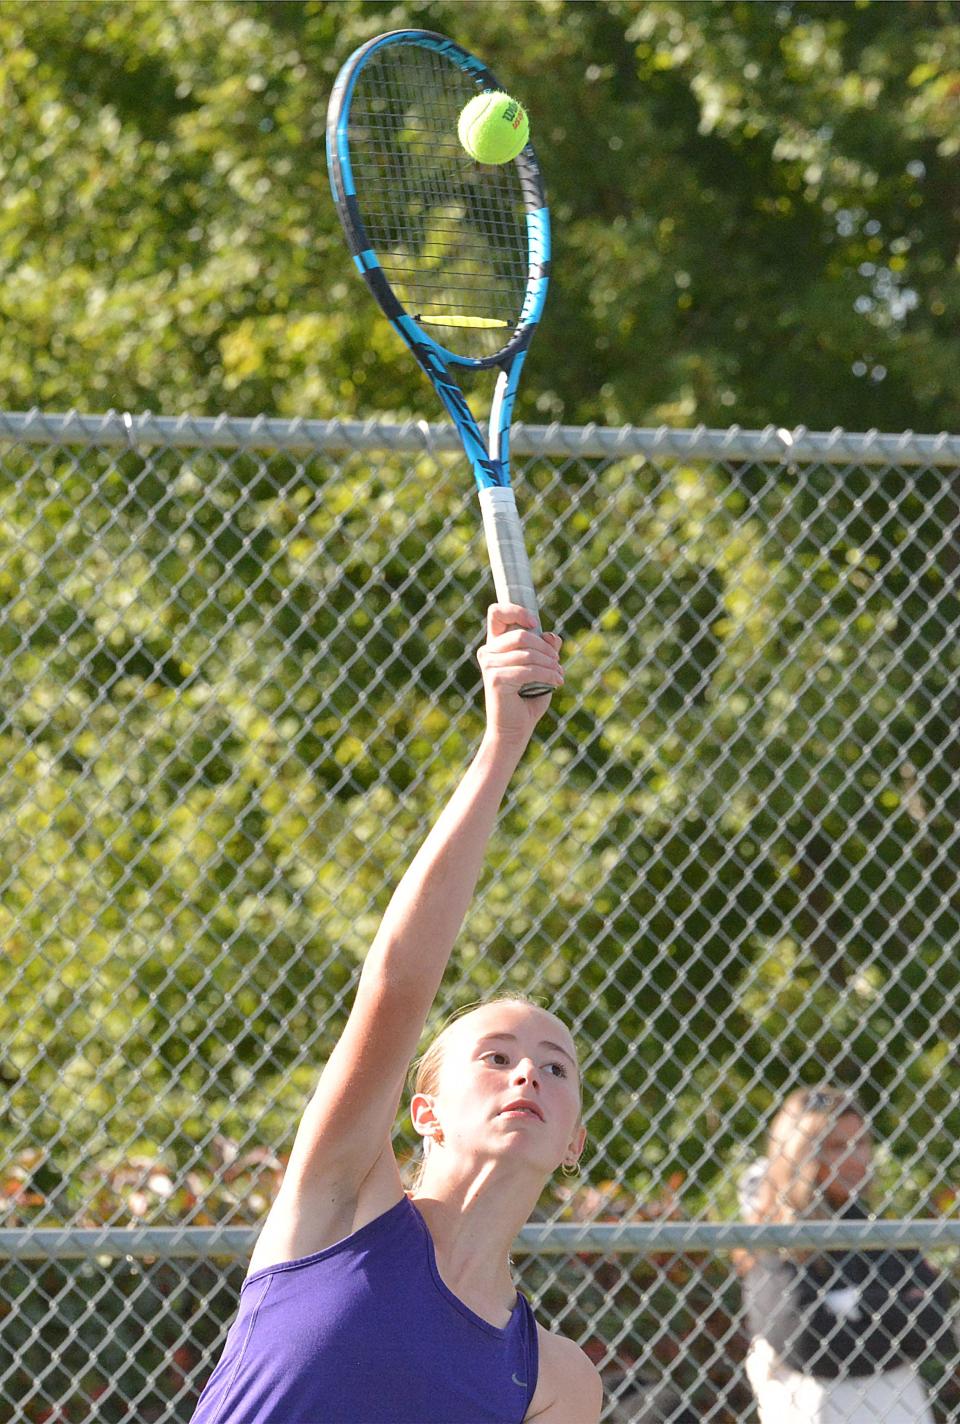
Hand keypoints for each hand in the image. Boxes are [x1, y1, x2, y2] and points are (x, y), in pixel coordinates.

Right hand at [476, 603, 562, 743]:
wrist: (515, 729)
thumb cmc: (527, 698)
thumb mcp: (541, 668)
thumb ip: (545, 649)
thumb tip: (551, 636)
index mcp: (495, 644)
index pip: (497, 613)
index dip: (517, 611)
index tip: (535, 623)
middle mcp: (488, 652)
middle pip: (521, 635)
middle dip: (545, 648)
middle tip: (558, 661)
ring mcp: (489, 665)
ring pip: (528, 653)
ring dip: (550, 663)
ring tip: (559, 673)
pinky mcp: (496, 679)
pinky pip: (528, 670)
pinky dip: (548, 675)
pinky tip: (557, 682)